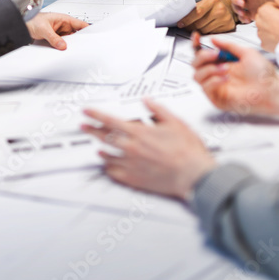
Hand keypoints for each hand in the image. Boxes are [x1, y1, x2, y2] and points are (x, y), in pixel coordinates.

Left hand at [26, 12, 89, 49]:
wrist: (22, 23)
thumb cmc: (32, 20)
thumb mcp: (43, 29)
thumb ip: (53, 38)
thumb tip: (63, 46)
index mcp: (64, 19)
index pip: (80, 25)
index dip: (88, 30)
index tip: (93, 37)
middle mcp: (63, 26)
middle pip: (76, 35)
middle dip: (79, 42)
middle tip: (81, 49)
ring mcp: (60, 33)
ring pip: (70, 41)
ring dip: (70, 46)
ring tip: (71, 52)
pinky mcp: (56, 39)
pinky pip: (62, 44)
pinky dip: (63, 48)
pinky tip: (63, 52)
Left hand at [81, 101, 215, 199]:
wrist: (193, 174)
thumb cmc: (187, 151)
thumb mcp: (175, 122)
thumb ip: (157, 110)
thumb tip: (147, 101)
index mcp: (140, 133)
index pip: (110, 121)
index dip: (95, 115)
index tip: (87, 112)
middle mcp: (132, 148)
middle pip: (104, 137)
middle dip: (92, 130)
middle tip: (84, 127)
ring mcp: (131, 164)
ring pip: (107, 155)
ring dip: (100, 149)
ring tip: (97, 147)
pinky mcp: (134, 179)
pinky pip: (114, 173)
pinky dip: (108, 167)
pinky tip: (108, 165)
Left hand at [177, 0, 235, 33]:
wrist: (228, 7)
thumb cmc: (213, 5)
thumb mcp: (204, 2)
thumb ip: (194, 8)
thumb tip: (182, 17)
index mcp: (212, 0)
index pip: (197, 12)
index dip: (187, 19)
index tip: (180, 24)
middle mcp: (220, 9)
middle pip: (199, 24)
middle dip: (190, 26)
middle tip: (186, 27)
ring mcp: (225, 18)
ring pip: (204, 30)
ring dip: (197, 30)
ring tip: (196, 27)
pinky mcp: (228, 26)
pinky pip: (212, 33)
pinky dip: (206, 32)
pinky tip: (206, 28)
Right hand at [191, 35, 277, 116]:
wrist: (271, 91)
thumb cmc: (264, 76)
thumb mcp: (246, 53)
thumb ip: (228, 45)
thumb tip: (213, 39)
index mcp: (223, 63)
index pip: (203, 54)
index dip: (196, 45)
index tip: (197, 36)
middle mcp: (217, 75)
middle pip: (195, 64)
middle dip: (202, 56)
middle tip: (215, 54)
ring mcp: (216, 87)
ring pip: (197, 76)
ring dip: (209, 70)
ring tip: (225, 68)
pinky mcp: (217, 99)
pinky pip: (205, 88)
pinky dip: (213, 81)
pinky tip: (225, 78)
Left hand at [255, 0, 278, 51]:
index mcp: (263, 11)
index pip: (268, 6)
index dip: (277, 9)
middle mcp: (258, 22)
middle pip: (264, 17)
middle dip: (271, 18)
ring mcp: (260, 33)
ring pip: (264, 28)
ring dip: (270, 28)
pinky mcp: (262, 43)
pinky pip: (265, 38)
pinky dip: (270, 38)